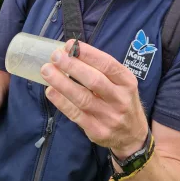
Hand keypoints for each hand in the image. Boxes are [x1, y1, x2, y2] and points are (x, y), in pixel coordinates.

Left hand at [41, 40, 147, 158]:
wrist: (132, 135)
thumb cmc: (121, 101)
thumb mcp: (122, 83)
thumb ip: (102, 70)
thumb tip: (72, 53)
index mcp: (127, 82)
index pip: (108, 64)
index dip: (88, 54)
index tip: (70, 45)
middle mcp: (121, 99)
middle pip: (94, 81)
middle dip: (73, 66)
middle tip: (55, 56)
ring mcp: (109, 117)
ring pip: (82, 98)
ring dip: (62, 83)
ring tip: (47, 71)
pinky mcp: (97, 131)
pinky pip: (76, 115)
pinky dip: (61, 102)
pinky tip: (50, 91)